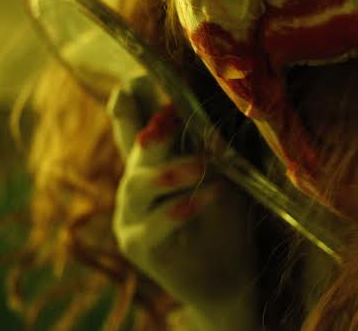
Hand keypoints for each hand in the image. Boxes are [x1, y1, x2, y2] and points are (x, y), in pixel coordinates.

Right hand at [108, 82, 258, 330]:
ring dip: (172, 171)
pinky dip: (179, 209)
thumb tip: (221, 99)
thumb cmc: (226, 218)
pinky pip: (152, 222)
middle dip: (153, 128)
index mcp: (152, 159)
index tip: (134, 83)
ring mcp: (130, 212)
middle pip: (134, 145)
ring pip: (138, 182)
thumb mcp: (224, 173)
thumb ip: (211, 142)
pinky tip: (204, 198)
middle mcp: (134, 180)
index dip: (130, 101)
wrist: (227, 275)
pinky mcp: (136, 243)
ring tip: (203, 166)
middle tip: (172, 114)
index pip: (131, 121)